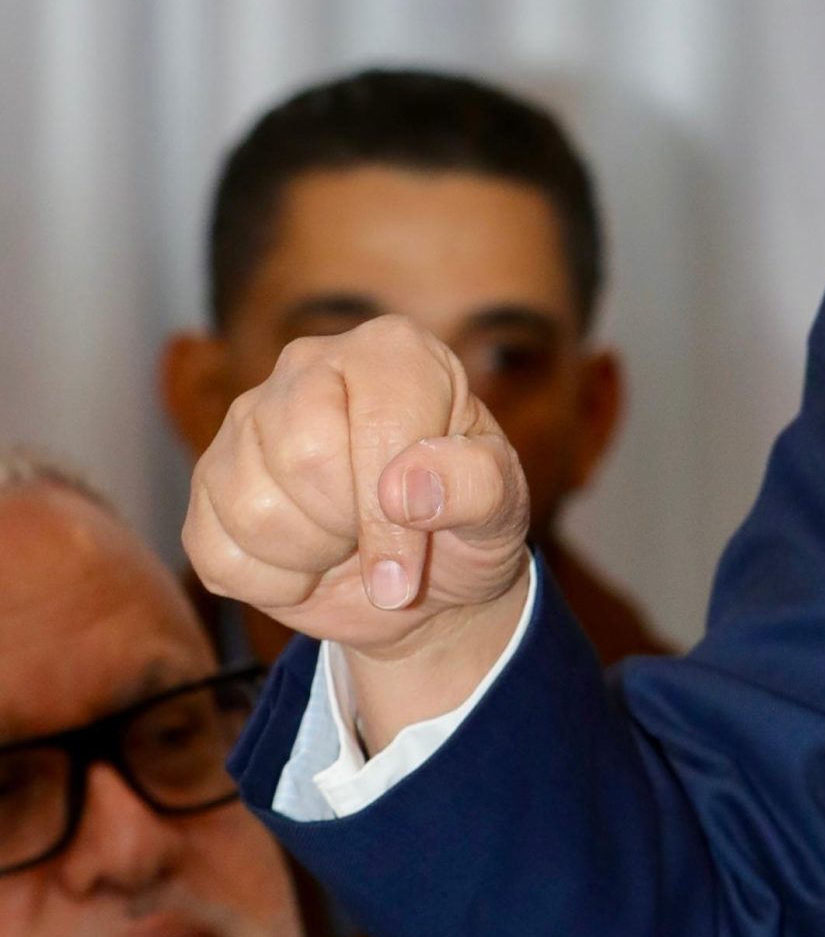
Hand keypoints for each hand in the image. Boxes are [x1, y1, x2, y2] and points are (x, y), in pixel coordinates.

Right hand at [182, 314, 532, 743]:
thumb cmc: (464, 522)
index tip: (410, 569)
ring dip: (311, 556)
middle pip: (302, 456)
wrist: (421, 581)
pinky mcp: (208, 484)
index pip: (376, 426)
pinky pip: (216, 552)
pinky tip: (307, 559)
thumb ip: (478, 486)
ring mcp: (247, 423)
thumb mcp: (503, 507)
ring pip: (254, 509)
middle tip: (381, 536)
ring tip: (347, 540)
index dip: (390, 516)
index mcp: (393, 353)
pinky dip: (271, 583)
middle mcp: (310, 366)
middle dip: (350, 526)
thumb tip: (408, 487)